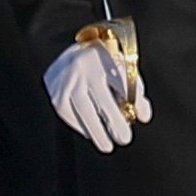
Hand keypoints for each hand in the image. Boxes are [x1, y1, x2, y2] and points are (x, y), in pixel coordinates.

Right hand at [45, 37, 151, 152]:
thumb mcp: (124, 69)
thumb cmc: (104, 63)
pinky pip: (65, 110)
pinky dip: (78, 124)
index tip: (140, 120)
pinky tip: (88, 131)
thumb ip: (136, 91)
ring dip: (94, 130)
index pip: (121, 83)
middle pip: (99, 99)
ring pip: (80, 108)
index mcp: (105, 58)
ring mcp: (65, 77)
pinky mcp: (52, 85)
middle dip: (113, 123)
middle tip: (123, 140)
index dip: (133, 103)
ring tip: (105, 145)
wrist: (74, 49)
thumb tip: (143, 117)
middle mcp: (84, 67)